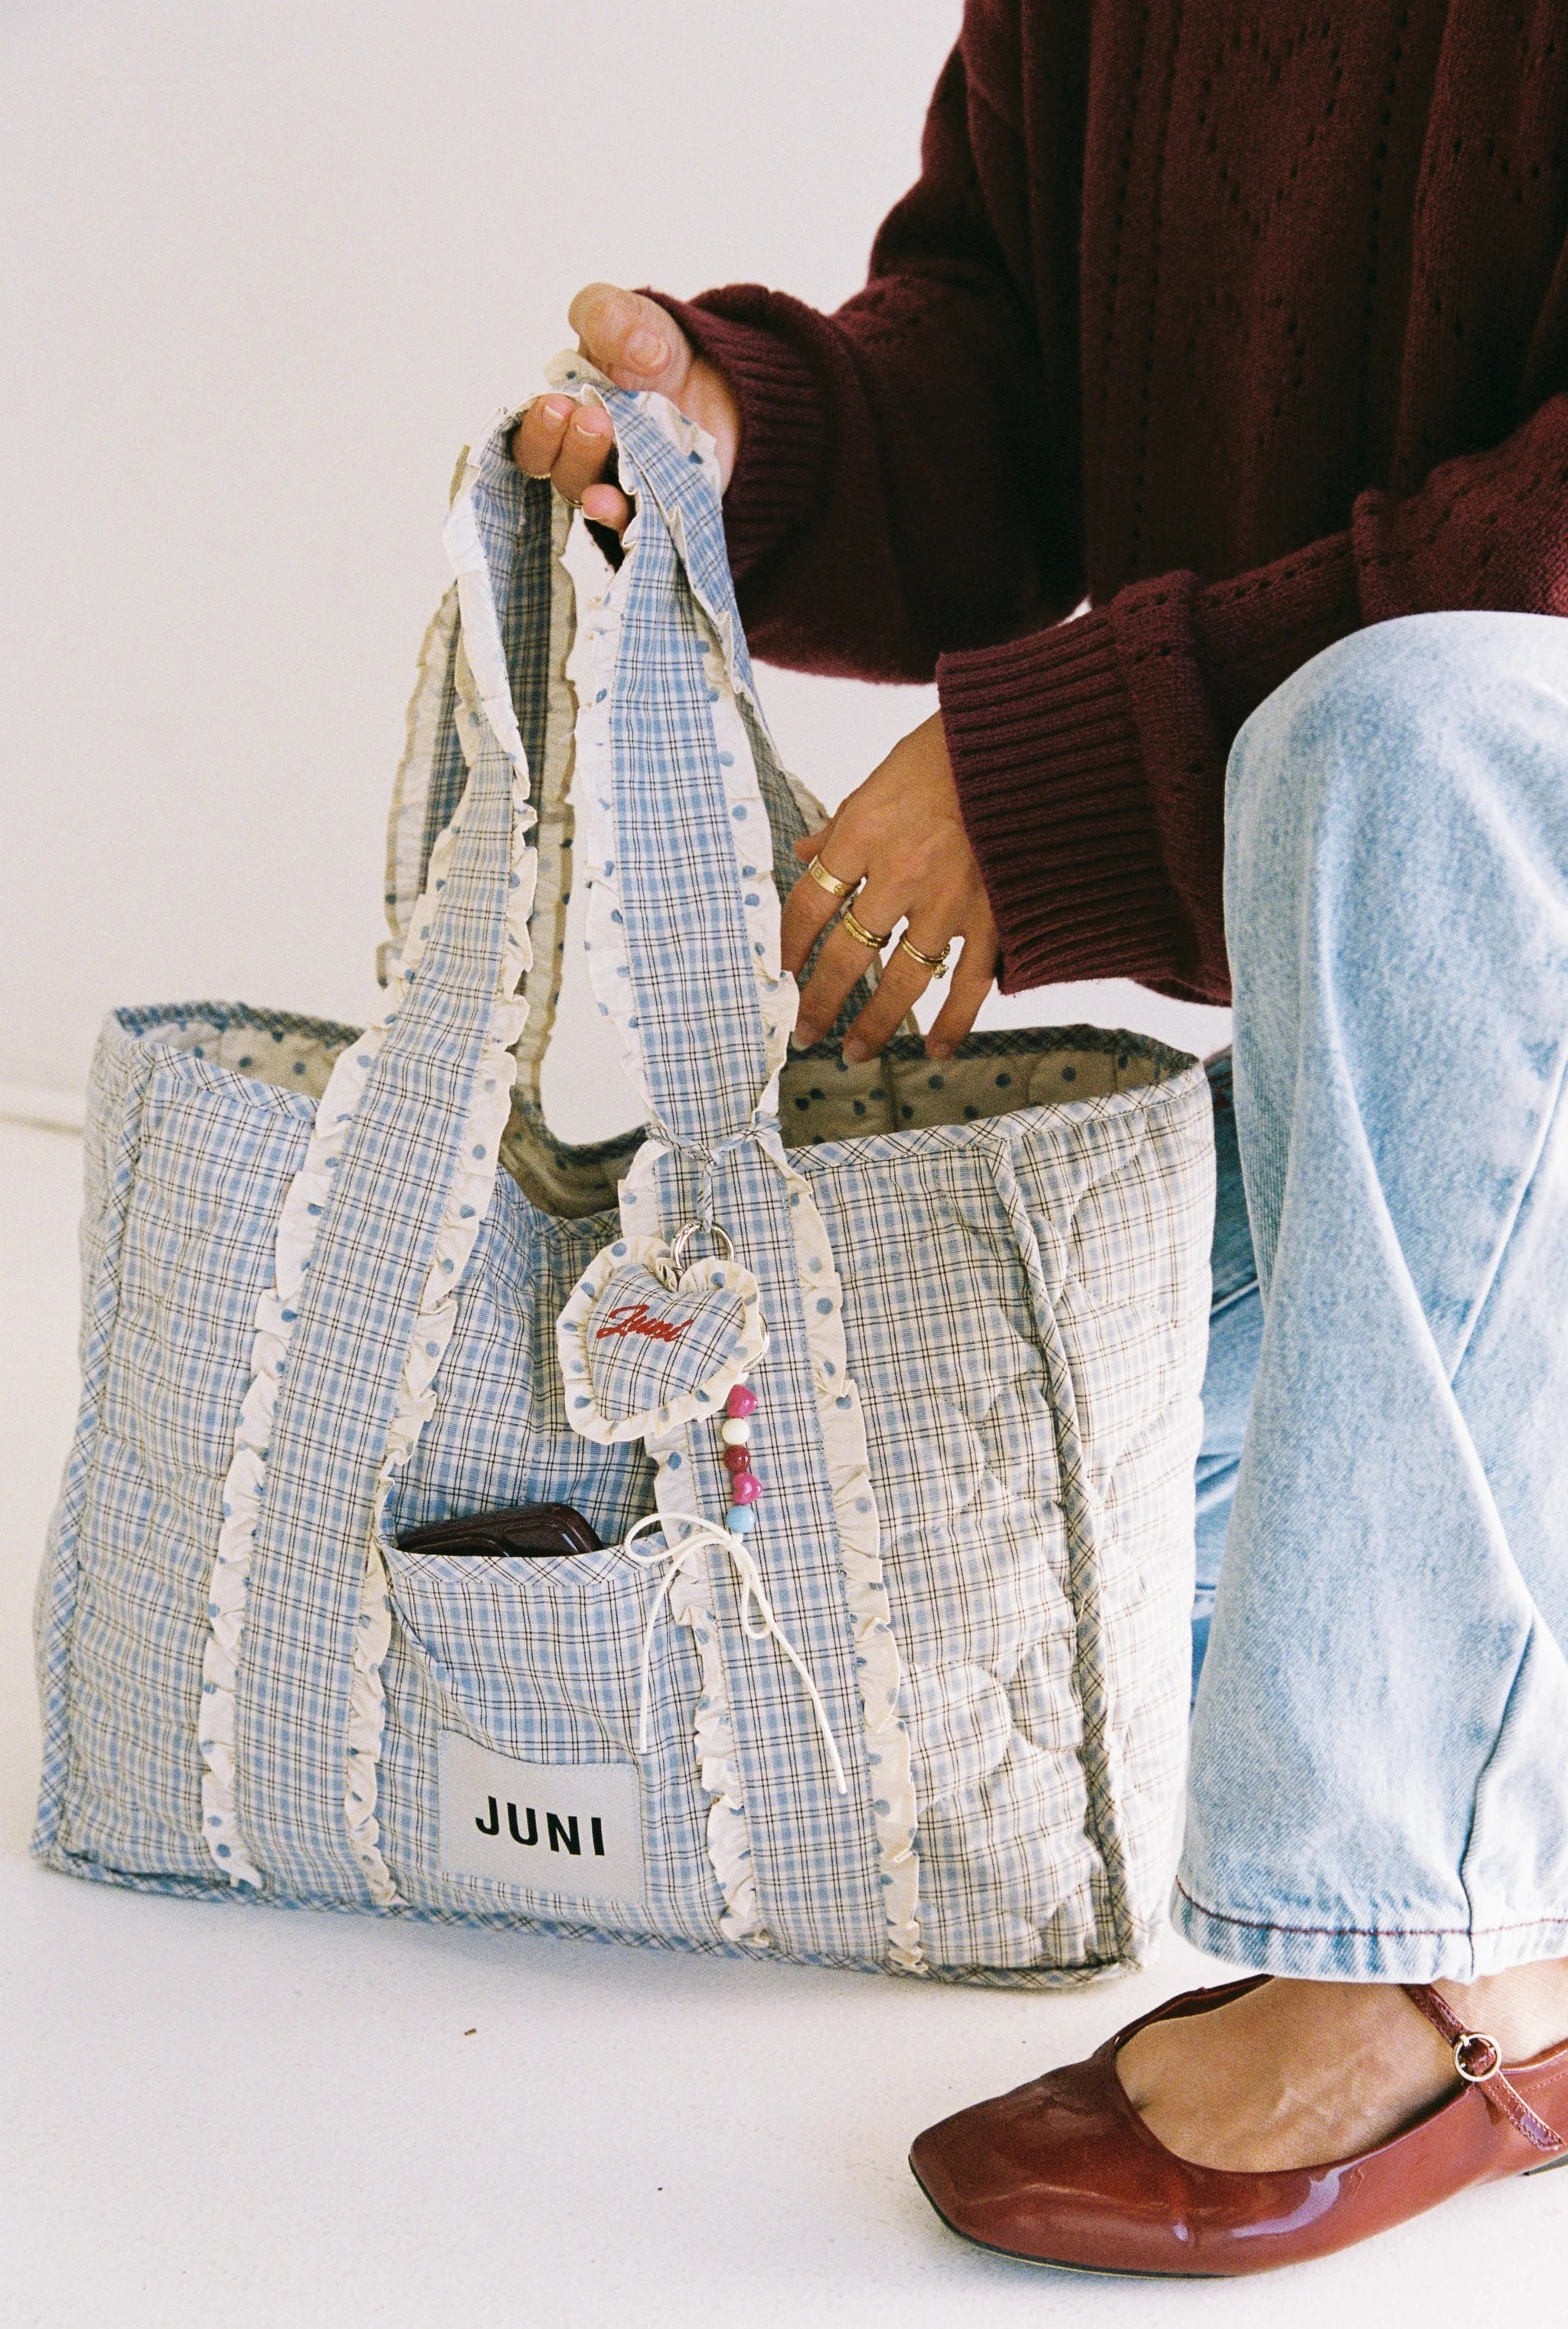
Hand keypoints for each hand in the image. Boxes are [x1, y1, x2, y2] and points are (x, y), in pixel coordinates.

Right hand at [511, 283, 739, 532]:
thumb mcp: (627, 315)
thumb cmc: (656, 346)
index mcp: (564, 419)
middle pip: (563, 474)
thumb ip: (611, 317)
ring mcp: (625, 486)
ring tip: (612, 455)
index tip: (557, 405)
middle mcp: (588, 460)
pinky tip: (623, 505)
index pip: (534, 443)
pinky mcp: (662, 507)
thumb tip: (643, 351)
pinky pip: (639, 526)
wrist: (723, 375)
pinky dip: (629, 519)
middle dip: (571, 450)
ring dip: (597, 485)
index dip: (538, 431)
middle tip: (592, 419)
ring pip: (597, 501)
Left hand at [781, 712, 999, 1062]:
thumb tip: (804, 853)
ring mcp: (949, 901)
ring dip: (875, 1024)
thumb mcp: (880, 779)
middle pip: (845, 955)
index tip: (785, 970)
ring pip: (901, 982)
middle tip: (806, 1032)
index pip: (808, 904)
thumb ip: (841, 826)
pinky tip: (939, 1052)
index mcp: (862, 834)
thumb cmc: (948, 752)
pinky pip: (969, 983)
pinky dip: (954, 1023)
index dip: (790, 944)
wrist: (1027, 741)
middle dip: (820, 1001)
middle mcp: (899, 874)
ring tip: (856, 1052)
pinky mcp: (995, 916)